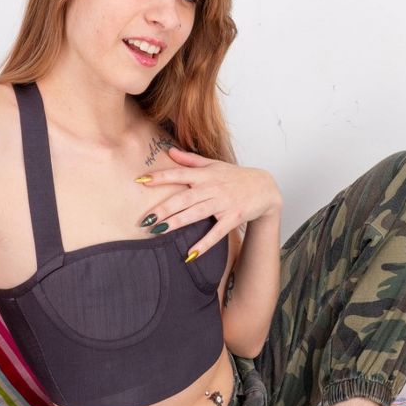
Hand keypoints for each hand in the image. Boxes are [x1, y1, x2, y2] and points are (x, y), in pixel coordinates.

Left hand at [135, 148, 281, 261]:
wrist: (265, 188)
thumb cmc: (235, 176)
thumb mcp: (214, 164)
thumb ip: (190, 160)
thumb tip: (169, 151)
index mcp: (205, 174)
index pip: (179, 173)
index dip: (160, 176)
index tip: (140, 180)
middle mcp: (213, 187)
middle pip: (184, 198)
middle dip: (164, 208)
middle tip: (145, 219)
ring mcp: (223, 203)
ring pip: (196, 214)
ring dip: (177, 223)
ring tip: (158, 232)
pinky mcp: (233, 218)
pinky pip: (217, 233)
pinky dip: (204, 244)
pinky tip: (190, 254)